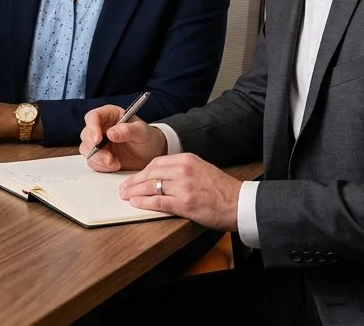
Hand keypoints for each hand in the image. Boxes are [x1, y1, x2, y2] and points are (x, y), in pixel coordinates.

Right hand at [79, 105, 166, 171]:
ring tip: (115, 163)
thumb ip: (127, 130)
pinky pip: (92, 161)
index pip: (93, 117)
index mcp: (110, 115)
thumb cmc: (148, 138)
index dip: (92, 127)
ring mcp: (99, 142)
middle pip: (86, 134)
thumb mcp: (142, 132)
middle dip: (95, 148)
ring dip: (98, 159)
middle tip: (108, 158)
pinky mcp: (99, 155)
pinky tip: (114, 165)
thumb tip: (111, 133)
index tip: (98, 140)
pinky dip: (101, 166)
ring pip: (86, 149)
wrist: (151, 154)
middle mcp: (101, 127)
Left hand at [118, 154, 241, 230]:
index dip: (142, 172)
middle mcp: (183, 170)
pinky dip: (143, 202)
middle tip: (123, 188)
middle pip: (150, 173)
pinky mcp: (184, 203)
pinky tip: (135, 203)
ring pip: (150, 187)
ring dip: (134, 192)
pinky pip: (158, 201)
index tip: (134, 178)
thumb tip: (161, 177)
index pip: (156, 162)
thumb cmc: (222, 189)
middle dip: (134, 181)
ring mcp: (183, 186)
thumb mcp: (201, 169)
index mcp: (187, 159)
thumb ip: (182, 169)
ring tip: (125, 196)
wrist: (240, 203)